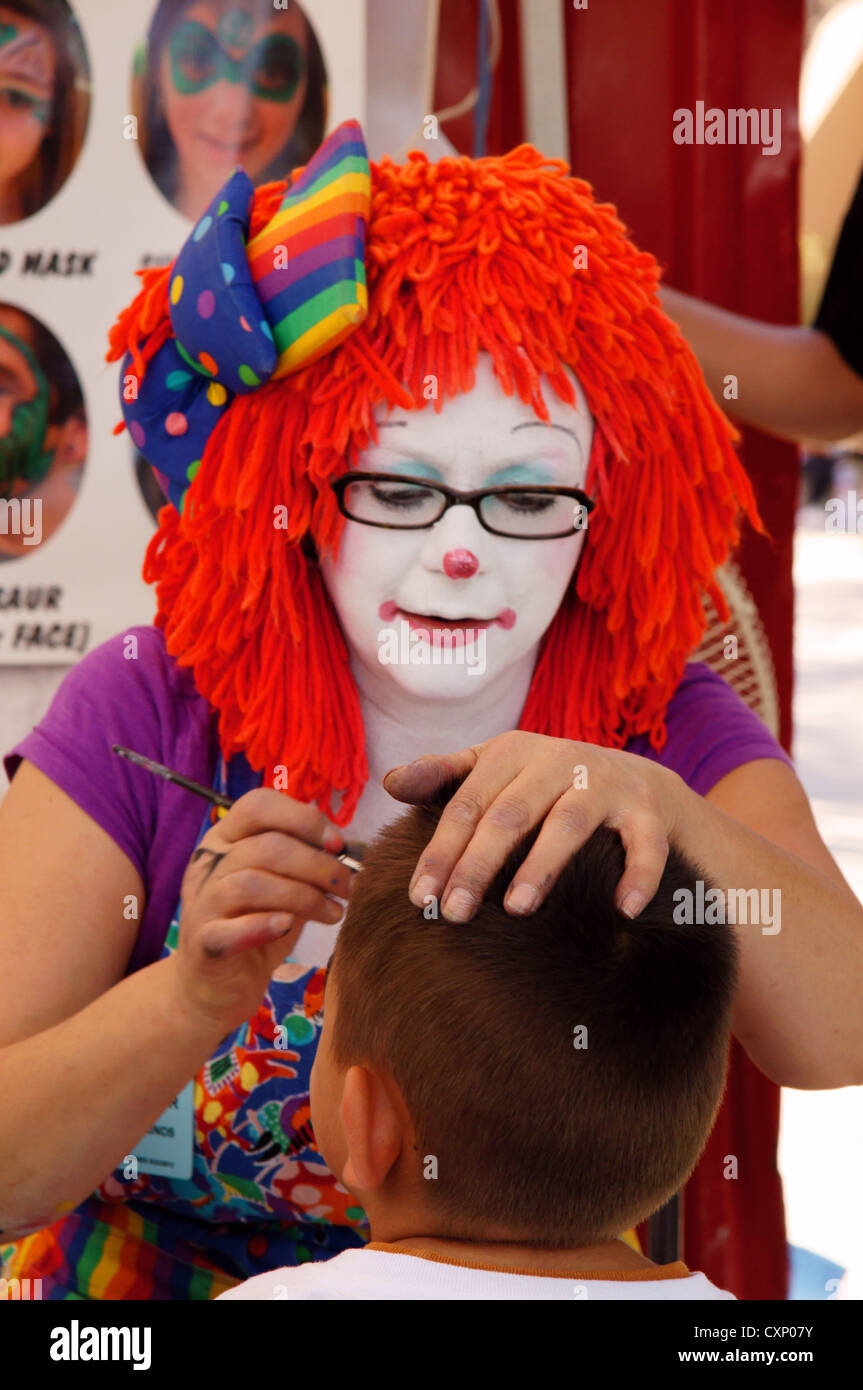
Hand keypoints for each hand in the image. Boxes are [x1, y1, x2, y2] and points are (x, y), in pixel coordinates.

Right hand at [173, 788, 352, 1032]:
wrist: (216, 986)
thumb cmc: (256, 926)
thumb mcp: (282, 886)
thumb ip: (304, 862)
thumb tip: (350, 848)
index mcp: (225, 839)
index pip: (258, 805)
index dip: (304, 819)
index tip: (338, 845)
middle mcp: (208, 864)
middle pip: (266, 845)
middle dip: (318, 864)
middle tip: (347, 887)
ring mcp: (202, 903)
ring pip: (251, 883)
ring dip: (304, 895)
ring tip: (334, 913)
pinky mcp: (204, 944)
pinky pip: (231, 929)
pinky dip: (264, 925)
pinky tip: (289, 927)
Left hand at [382, 732, 683, 922]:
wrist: (636, 781)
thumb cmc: (546, 785)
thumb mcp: (495, 770)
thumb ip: (444, 777)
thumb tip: (391, 783)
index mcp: (512, 752)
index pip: (466, 804)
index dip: (440, 850)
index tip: (418, 898)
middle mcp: (558, 759)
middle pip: (510, 814)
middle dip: (478, 864)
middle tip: (453, 913)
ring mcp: (606, 782)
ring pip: (569, 823)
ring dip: (543, 866)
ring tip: (518, 909)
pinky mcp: (647, 807)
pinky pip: (644, 842)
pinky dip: (638, 874)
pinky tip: (623, 909)